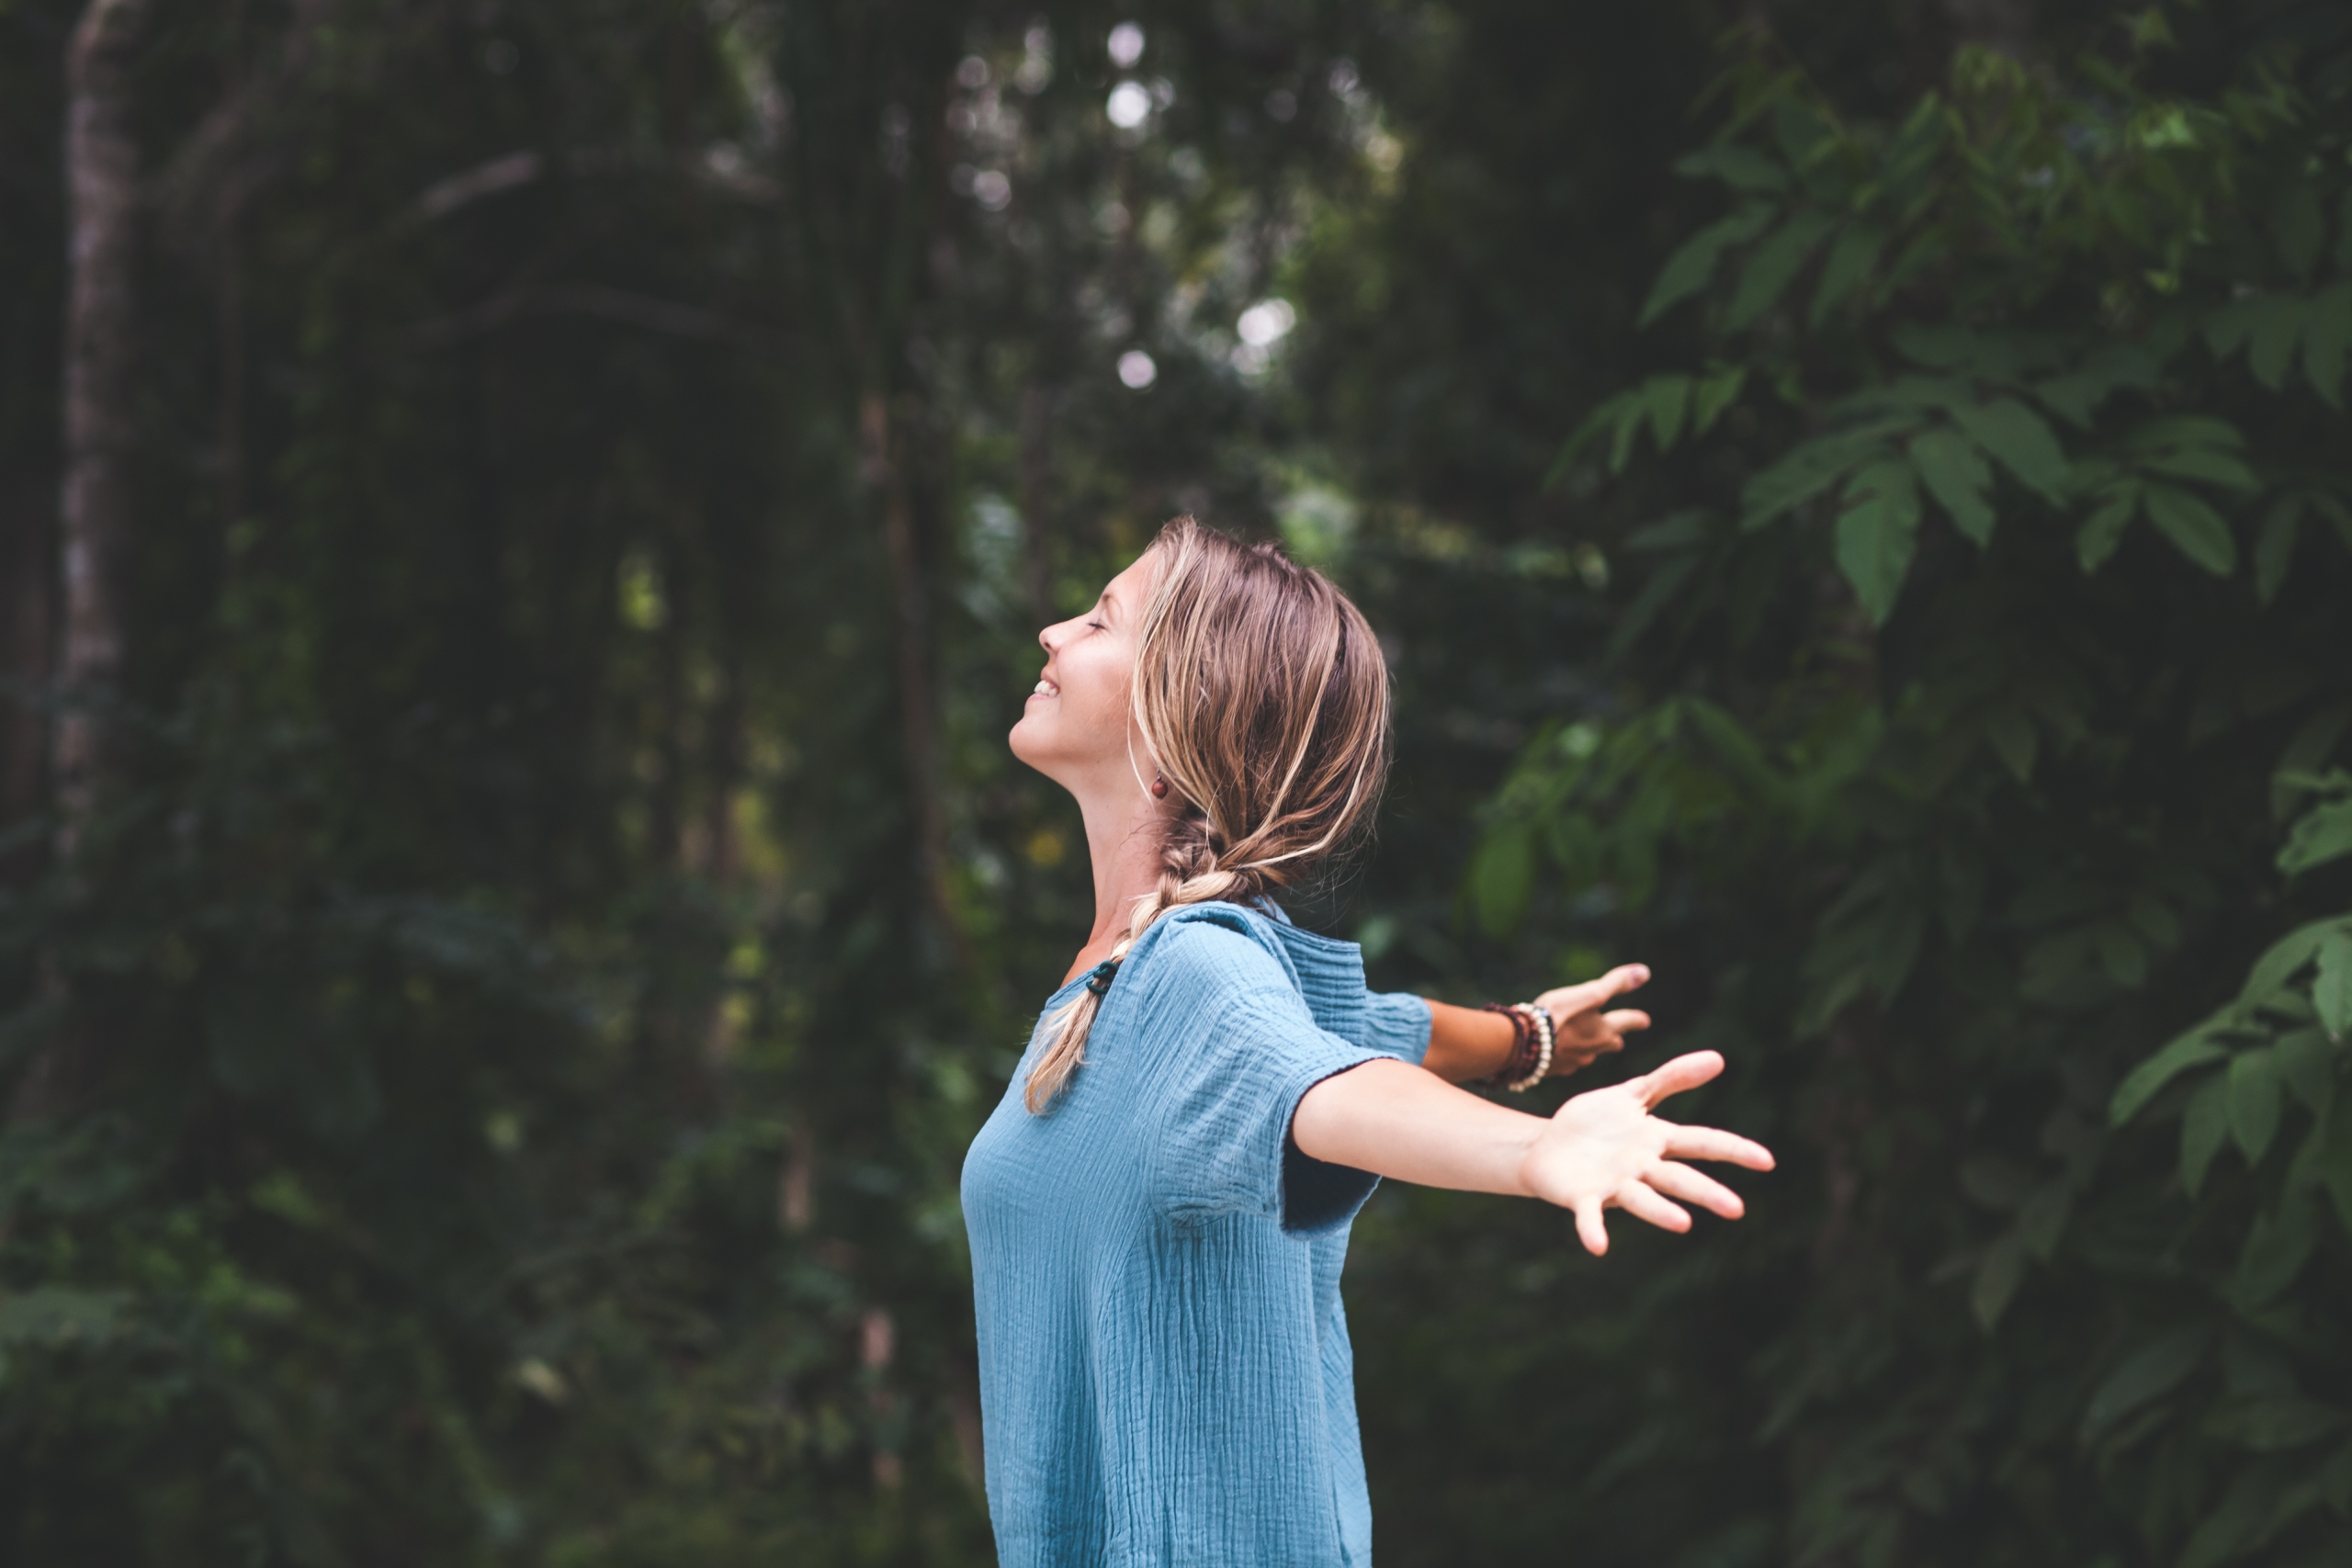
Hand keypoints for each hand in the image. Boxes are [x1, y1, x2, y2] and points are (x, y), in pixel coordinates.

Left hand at [1518, 1050, 1773, 1255]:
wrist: (1547, 1145)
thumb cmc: (1597, 1122)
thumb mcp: (1633, 1093)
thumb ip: (1672, 1078)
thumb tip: (1718, 1058)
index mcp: (1656, 1140)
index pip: (1702, 1142)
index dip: (1734, 1150)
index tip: (1767, 1161)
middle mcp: (1641, 1168)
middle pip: (1678, 1178)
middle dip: (1706, 1192)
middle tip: (1737, 1209)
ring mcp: (1613, 1185)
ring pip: (1642, 1200)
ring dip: (1661, 1212)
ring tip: (1684, 1224)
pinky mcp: (1582, 1197)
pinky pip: (1590, 1216)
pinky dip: (1593, 1230)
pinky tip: (1598, 1246)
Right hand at [1533, 963, 1653, 1078]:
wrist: (1523, 1044)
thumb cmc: (1558, 1015)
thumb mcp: (1590, 994)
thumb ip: (1616, 984)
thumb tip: (1645, 972)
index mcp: (1604, 1032)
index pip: (1626, 1022)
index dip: (1636, 1019)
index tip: (1645, 1020)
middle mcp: (1593, 1050)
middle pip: (1609, 1044)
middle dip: (1613, 1039)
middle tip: (1617, 1038)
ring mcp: (1573, 1063)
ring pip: (1587, 1054)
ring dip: (1589, 1047)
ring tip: (1584, 1042)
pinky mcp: (1553, 1070)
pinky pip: (1564, 1061)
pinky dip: (1564, 1054)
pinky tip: (1556, 1051)